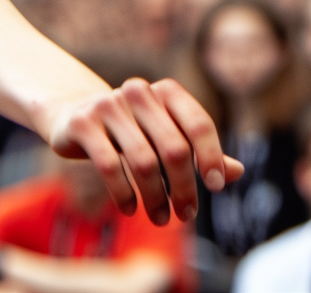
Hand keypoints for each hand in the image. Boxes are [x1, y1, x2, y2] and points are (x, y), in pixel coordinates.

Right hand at [43, 77, 244, 224]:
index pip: (199, 124)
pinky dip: (123, 192)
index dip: (212, 156)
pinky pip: (109, 165)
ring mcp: (109, 105)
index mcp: (167, 92)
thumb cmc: (133, 131)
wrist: (73, 116)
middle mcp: (139, 92)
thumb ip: (200, 153)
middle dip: (184, 187)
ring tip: (162, 219)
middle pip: (174, 148)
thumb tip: (237, 172)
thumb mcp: (166, 137)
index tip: (217, 187)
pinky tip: (130, 209)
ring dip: (155, 197)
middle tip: (187, 215)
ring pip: (143, 161)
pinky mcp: (83, 123)